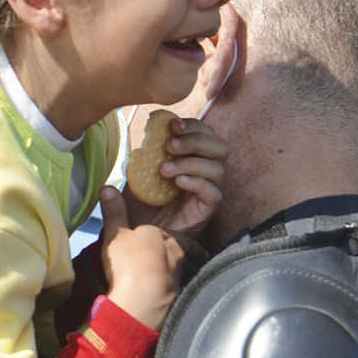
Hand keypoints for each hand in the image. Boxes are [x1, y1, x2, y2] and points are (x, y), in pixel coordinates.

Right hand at [97, 187, 201, 331]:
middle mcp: (174, 250)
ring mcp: (178, 271)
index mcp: (159, 233)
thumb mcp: (115, 234)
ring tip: (176, 271)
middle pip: (184, 246)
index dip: (165, 232)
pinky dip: (175, 285)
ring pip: (185, 265)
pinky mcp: (177, 292)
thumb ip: (113, 212)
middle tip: (189, 250)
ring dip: (183, 267)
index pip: (167, 230)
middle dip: (185, 247)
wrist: (144, 295)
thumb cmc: (129, 261)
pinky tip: (168, 291)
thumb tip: (107, 187)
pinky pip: (178, 285)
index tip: (166, 233)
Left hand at [133, 115, 227, 234]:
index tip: (172, 124)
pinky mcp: (206, 211)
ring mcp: (208, 192)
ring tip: (164, 169)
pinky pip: (214, 194)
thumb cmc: (139, 203)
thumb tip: (139, 139)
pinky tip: (178, 182)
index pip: (206, 135)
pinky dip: (197, 183)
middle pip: (220, 148)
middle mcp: (205, 173)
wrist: (137, 233)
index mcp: (192, 158)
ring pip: (218, 169)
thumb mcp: (137, 174)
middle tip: (170, 145)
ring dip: (191, 163)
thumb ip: (141, 157)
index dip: (194, 126)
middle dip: (196, 140)